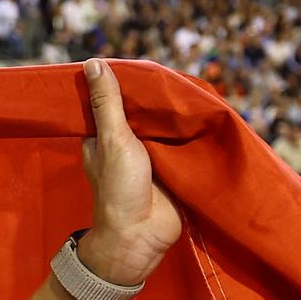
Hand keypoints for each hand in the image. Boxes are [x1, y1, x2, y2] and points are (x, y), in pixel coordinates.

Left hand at [78, 59, 182, 286]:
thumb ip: (106, 103)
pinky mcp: (175, 167)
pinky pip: (184, 143)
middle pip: (144, 111)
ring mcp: (152, 155)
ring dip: (178, 113)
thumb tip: (93, 63)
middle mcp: (126, 143)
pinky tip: (207, 112)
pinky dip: (193, 131)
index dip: (127, 83)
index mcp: (103, 136)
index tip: (144, 63)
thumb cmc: (119, 188)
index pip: (114, 100)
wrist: (141, 236)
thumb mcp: (111, 139)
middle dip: (159, 97)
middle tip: (179, 73)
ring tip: (197, 88)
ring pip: (166, 126)